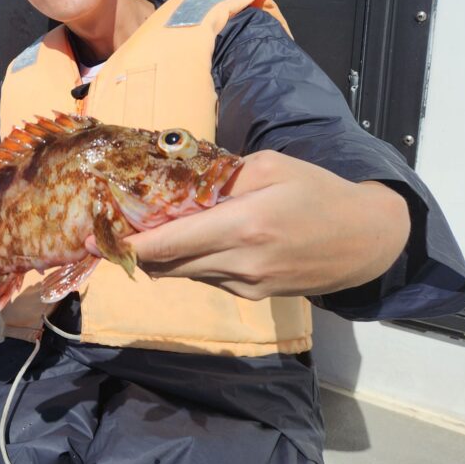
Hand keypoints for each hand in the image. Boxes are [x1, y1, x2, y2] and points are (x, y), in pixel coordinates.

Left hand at [86, 150, 409, 299]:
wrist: (366, 240)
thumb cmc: (318, 192)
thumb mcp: (269, 168)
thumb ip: (220, 179)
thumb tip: (176, 185)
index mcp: (243, 225)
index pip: (168, 243)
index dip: (129, 245)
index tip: (98, 237)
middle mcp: (240, 262)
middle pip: (167, 265)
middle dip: (134, 251)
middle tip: (108, 233)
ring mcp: (246, 284)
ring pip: (183, 273)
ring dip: (160, 257)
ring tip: (141, 233)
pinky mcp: (253, 296)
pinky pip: (206, 278)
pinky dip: (188, 262)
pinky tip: (186, 242)